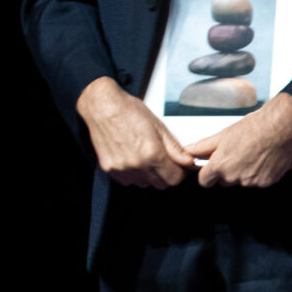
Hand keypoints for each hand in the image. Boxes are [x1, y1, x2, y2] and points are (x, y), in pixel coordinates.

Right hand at [78, 76, 196, 189]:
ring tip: (145, 157)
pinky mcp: (109, 169)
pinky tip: (132, 159)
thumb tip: (188, 162)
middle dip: (165, 174)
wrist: (102, 107)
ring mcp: (121, 169)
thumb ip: (175, 149)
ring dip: (149, 176)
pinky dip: (133, 174)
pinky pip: (127, 181)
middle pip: (160, 184)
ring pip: (144, 184)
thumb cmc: (130, 112)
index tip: (177, 166)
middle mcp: (136, 165)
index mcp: (152, 154)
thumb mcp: (159, 127)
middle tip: (162, 160)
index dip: (179, 173)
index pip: (174, 179)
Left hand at [182, 91, 291, 189]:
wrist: (279, 128)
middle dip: (227, 172)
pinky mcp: (266, 182)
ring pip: (242, 181)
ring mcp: (251, 181)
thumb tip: (189, 150)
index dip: (207, 174)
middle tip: (237, 155)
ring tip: (252, 155)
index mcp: (220, 166)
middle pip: (224, 182)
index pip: (205, 181)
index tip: (211, 169)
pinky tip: (262, 159)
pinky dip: (259, 173)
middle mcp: (234, 177)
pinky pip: (258, 181)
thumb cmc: (253, 128)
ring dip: (244, 173)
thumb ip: (203, 146)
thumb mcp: (223, 135)